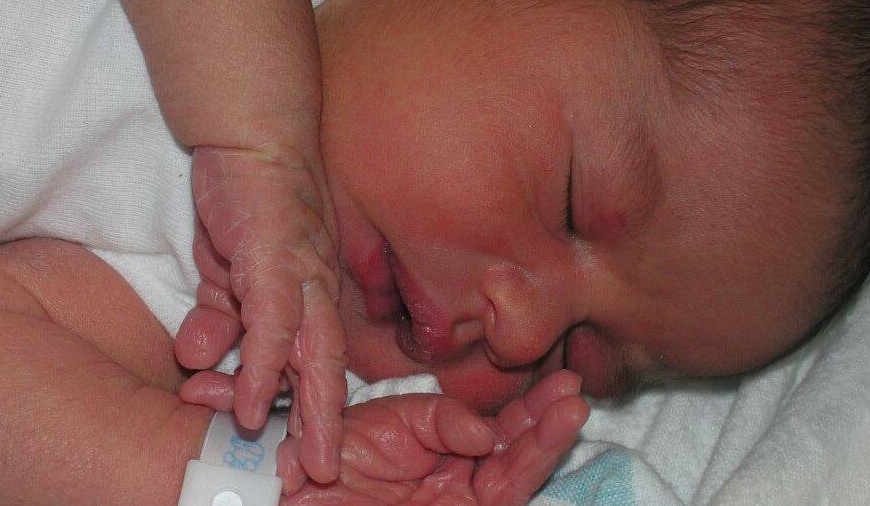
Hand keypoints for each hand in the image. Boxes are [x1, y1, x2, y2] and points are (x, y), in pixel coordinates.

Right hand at [175, 145, 347, 482]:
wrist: (252, 135)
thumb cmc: (249, 202)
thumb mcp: (229, 271)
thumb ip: (221, 314)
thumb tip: (196, 355)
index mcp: (311, 295)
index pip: (320, 361)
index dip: (318, 410)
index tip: (311, 455)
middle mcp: (315, 291)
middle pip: (327, 370)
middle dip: (324, 427)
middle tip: (317, 475)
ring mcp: (302, 275)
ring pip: (311, 355)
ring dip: (305, 411)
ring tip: (297, 460)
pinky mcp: (277, 258)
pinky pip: (273, 323)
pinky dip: (264, 366)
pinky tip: (253, 403)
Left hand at [280, 371, 589, 504]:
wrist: (294, 498)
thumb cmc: (326, 459)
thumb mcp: (382, 422)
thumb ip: (436, 417)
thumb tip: (485, 433)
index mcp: (437, 445)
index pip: (492, 424)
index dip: (527, 404)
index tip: (559, 377)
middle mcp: (455, 474)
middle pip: (512, 445)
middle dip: (546, 416)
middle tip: (575, 386)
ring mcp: (460, 500)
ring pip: (516, 470)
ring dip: (547, 437)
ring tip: (574, 406)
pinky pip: (504, 493)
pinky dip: (528, 465)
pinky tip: (549, 437)